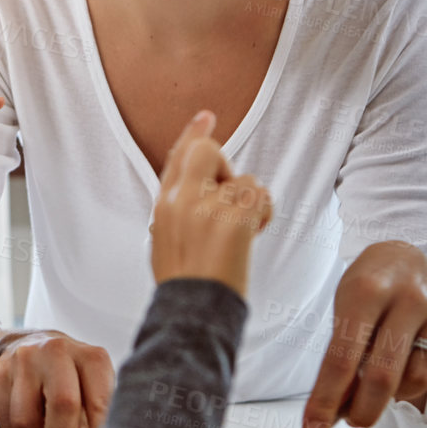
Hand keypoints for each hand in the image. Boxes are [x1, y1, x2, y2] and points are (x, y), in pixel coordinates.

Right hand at [0, 329, 114, 427]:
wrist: (32, 344)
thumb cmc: (71, 377)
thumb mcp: (94, 389)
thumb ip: (97, 419)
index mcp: (91, 358)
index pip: (99, 403)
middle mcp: (57, 351)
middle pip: (62, 406)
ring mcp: (25, 359)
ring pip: (26, 420)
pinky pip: (6, 420)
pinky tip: (27, 425)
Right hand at [148, 110, 272, 294]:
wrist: (192, 310)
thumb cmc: (184, 283)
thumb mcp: (165, 240)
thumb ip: (178, 211)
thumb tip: (195, 194)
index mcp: (163, 205)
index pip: (177, 158)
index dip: (194, 135)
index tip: (206, 117)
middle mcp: (181, 200)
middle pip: (209, 153)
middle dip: (226, 167)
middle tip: (231, 196)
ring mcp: (206, 208)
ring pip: (243, 180)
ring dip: (250, 202)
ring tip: (242, 231)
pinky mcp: (232, 219)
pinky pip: (259, 195)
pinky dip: (263, 212)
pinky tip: (254, 233)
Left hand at [301, 242, 426, 427]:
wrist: (405, 255)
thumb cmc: (368, 289)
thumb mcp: (344, 312)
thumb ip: (341, 360)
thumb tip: (332, 414)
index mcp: (367, 290)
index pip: (342, 358)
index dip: (326, 400)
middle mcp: (410, 296)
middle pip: (384, 376)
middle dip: (364, 411)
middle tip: (354, 420)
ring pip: (418, 380)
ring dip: (397, 392)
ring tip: (387, 374)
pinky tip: (417, 356)